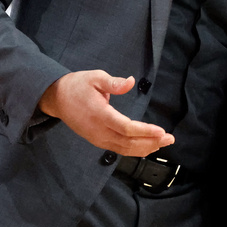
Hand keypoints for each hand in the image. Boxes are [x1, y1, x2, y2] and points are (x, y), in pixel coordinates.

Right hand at [40, 70, 172, 156]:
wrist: (56, 99)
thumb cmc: (77, 86)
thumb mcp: (94, 77)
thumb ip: (113, 82)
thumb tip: (131, 81)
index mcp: (99, 115)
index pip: (126, 128)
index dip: (145, 131)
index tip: (161, 131)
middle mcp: (99, 130)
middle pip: (128, 142)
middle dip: (151, 142)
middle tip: (169, 139)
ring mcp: (97, 138)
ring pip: (124, 149)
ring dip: (145, 148)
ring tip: (163, 144)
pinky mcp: (97, 140)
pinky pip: (118, 149)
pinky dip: (134, 150)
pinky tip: (146, 147)